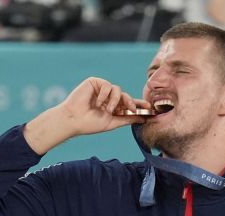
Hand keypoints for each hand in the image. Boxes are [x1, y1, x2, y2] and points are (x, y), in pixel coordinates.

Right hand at [24, 77, 150, 154]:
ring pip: (117, 90)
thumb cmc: (90, 124)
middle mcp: (108, 98)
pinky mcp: (95, 83)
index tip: (150, 108)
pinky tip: (97, 103)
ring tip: (108, 110)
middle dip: (130, 102)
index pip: (128, 104)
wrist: (74, 120)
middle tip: (132, 109)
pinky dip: (104, 95)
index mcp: (113, 107)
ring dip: (115, 101)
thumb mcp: (112, 122)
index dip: (139, 105)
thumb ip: (127, 119)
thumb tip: (144, 118)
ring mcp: (102, 89)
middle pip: (126, 96)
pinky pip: (107, 85)